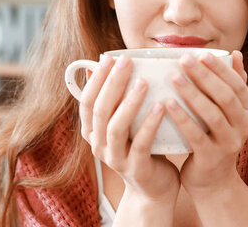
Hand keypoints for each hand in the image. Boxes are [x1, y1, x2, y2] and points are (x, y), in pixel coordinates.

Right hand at [79, 54, 179, 202]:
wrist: (154, 189)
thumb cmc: (140, 147)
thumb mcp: (123, 124)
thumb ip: (115, 100)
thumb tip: (103, 65)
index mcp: (93, 132)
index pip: (87, 102)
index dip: (96, 80)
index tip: (109, 57)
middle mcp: (99, 146)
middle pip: (100, 110)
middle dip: (112, 83)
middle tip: (126, 60)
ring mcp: (116, 159)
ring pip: (116, 127)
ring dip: (129, 102)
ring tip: (143, 81)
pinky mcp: (137, 169)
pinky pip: (141, 144)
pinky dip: (150, 124)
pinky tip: (161, 106)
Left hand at [165, 50, 247, 194]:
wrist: (213, 180)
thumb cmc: (216, 137)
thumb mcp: (229, 112)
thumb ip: (233, 84)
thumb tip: (236, 54)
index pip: (236, 84)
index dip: (219, 68)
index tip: (200, 53)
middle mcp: (244, 126)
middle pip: (225, 96)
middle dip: (204, 76)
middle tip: (184, 59)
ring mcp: (230, 143)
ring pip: (212, 114)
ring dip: (192, 94)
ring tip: (173, 77)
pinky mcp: (212, 158)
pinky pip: (196, 135)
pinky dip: (182, 118)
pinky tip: (167, 104)